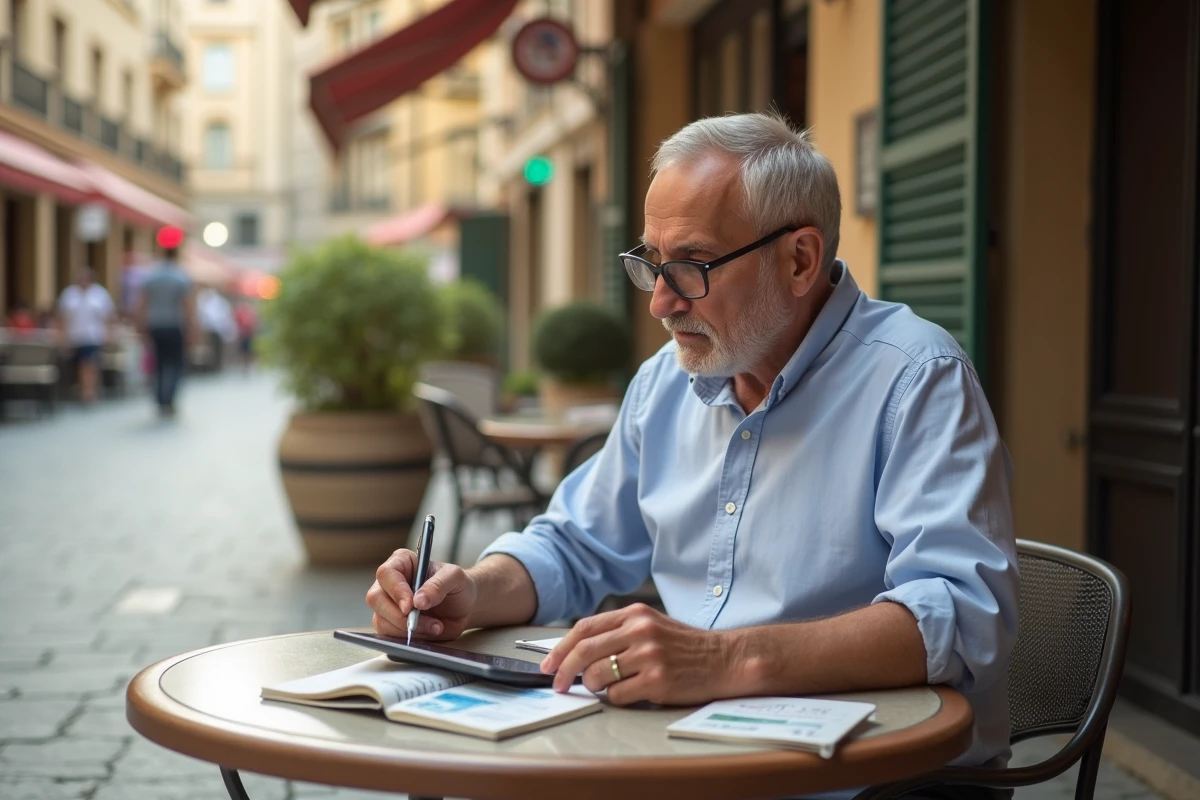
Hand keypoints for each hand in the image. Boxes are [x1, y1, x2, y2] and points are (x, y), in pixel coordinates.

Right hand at [366, 549, 477, 640]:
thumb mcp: (455, 578)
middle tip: (419, 621)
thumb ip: (438, 585)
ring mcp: (387, 605)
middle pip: (376, 598)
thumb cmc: (457, 586)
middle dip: (399, 615)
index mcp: (402, 563)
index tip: (410, 606)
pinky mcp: (391, 625)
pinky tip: (428, 632)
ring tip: (435, 626)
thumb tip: (418, 600)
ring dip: (408, 629)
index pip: (386, 573)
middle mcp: (390, 583)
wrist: (464, 608)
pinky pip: (389, 636)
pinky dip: (409, 638)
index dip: (396, 590)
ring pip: (381, 620)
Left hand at [540, 603, 736, 705]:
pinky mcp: (658, 681)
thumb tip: (576, 653)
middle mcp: (640, 631)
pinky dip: (615, 699)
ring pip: (598, 675)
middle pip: (585, 651)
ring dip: (592, 687)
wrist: (724, 658)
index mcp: (634, 614)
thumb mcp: (651, 625)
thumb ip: (618, 633)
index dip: (561, 648)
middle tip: (558, 685)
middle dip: (564, 671)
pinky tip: (628, 694)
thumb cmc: (684, 646)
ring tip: (603, 688)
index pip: (584, 628)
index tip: (549, 664)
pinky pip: (618, 695)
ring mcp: (649, 656)